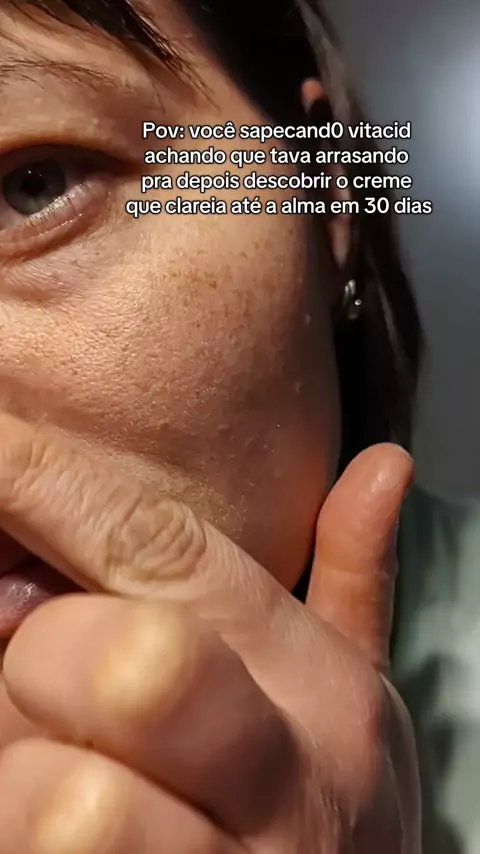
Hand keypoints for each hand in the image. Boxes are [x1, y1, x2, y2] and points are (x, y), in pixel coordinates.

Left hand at [0, 413, 419, 852]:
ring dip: (22, 774)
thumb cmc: (318, 800)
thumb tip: (386, 460)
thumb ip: (355, 573)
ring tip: (60, 768)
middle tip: (48, 674)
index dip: (60, 488)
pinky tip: (50, 822)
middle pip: (133, 666)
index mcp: (320, 691)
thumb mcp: (353, 689)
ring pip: (69, 805)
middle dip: (51, 657)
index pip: (171, 554)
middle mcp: (283, 783)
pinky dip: (18, 829)